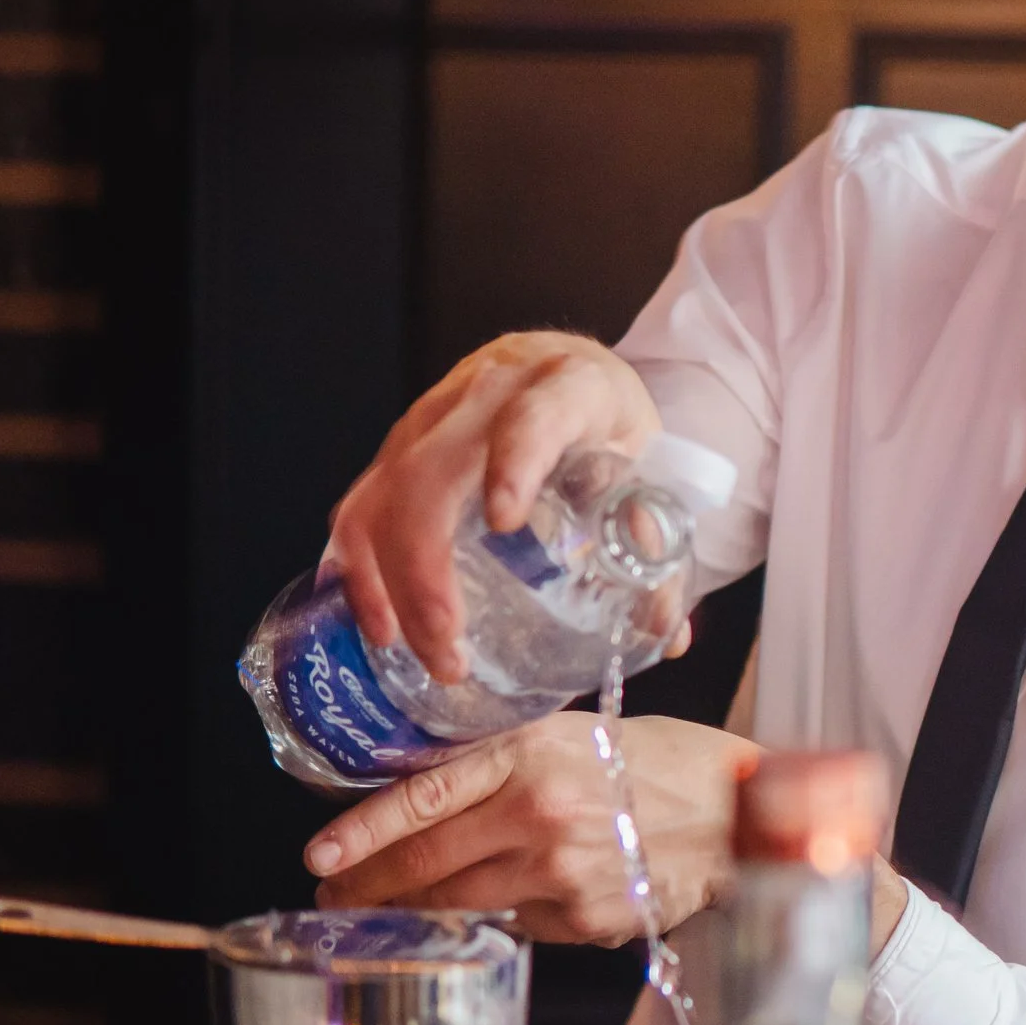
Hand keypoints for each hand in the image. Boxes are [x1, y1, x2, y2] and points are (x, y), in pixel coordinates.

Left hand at [306, 713, 751, 943]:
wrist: (738, 810)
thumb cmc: (661, 763)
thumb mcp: (575, 735)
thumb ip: (505, 764)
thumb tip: (429, 801)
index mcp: (531, 755)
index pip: (422, 797)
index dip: (362, 833)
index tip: (319, 857)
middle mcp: (538, 813)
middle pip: (427, 862)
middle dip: (369, 886)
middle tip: (336, 898)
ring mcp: (561, 871)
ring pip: (459, 903)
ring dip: (411, 913)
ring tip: (383, 914)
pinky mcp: (585, 916)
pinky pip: (516, 924)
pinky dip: (494, 919)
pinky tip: (487, 912)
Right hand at [326, 332, 663, 681]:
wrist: (571, 373)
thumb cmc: (611, 423)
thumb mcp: (649, 463)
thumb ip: (656, 540)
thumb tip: (665, 633)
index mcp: (568, 387)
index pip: (533, 417)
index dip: (515, 463)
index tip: (507, 523)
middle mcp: (488, 393)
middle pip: (431, 472)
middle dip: (427, 570)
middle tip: (450, 650)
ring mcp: (432, 416)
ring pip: (384, 492)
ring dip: (389, 582)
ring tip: (419, 650)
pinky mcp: (399, 445)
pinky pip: (361, 504)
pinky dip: (360, 567)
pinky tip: (378, 622)